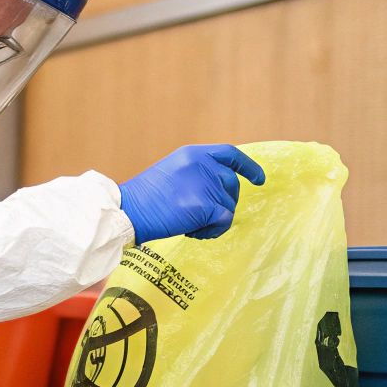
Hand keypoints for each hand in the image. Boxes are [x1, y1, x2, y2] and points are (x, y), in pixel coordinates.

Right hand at [118, 144, 265, 244]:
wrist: (127, 211)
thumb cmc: (144, 199)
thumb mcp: (172, 174)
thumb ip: (196, 174)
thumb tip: (221, 191)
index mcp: (193, 154)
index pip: (230, 154)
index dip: (248, 166)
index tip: (259, 179)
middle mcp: (202, 164)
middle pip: (232, 185)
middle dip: (224, 203)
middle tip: (203, 218)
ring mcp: (205, 183)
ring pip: (228, 206)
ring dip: (214, 220)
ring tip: (189, 225)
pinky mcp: (205, 205)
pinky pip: (225, 221)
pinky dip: (214, 231)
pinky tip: (195, 233)